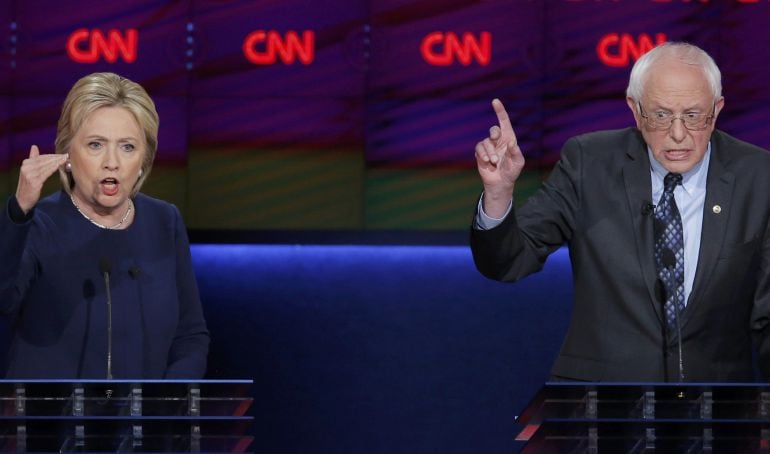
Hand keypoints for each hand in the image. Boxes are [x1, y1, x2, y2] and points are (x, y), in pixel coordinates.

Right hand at [15, 146, 68, 213]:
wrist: (22, 199)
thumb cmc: (28, 185)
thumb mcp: (29, 170)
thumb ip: (32, 158)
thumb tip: (34, 146)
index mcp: (26, 163)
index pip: (41, 157)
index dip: (52, 155)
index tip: (62, 154)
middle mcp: (26, 167)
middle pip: (44, 160)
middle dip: (56, 158)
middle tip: (66, 155)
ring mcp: (29, 174)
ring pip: (46, 166)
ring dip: (56, 162)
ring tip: (65, 159)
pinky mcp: (34, 181)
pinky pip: (46, 173)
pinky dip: (53, 168)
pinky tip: (59, 166)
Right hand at [474, 99, 525, 216]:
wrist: (501, 183)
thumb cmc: (512, 172)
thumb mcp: (519, 163)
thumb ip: (516, 152)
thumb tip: (511, 143)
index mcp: (508, 138)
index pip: (504, 122)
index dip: (500, 111)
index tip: (495, 101)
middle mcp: (498, 140)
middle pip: (493, 130)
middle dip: (494, 133)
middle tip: (495, 139)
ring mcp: (488, 147)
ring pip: (486, 142)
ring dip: (490, 152)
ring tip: (494, 162)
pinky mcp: (480, 154)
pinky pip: (479, 149)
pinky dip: (483, 154)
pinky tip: (488, 162)